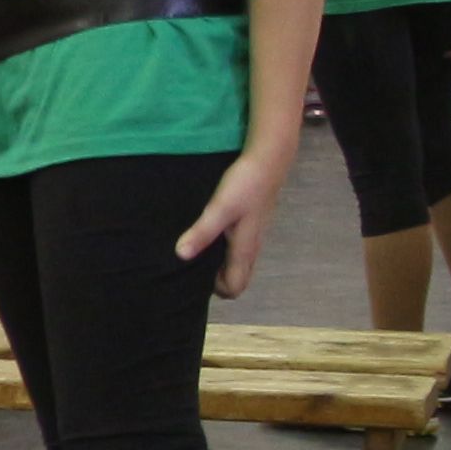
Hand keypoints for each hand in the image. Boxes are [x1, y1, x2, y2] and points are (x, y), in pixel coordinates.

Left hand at [174, 136, 290, 299]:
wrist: (269, 159)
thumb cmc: (245, 184)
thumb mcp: (219, 208)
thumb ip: (202, 232)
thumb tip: (181, 256)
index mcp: (245, 249)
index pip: (235, 287)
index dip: (216, 290)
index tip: (194, 279)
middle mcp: (252, 246)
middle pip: (237, 276)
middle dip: (217, 280)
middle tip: (192, 267)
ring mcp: (254, 233)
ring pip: (238, 261)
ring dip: (219, 263)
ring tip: (196, 251)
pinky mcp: (251, 221)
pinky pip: (238, 246)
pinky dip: (223, 248)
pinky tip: (207, 233)